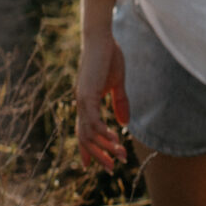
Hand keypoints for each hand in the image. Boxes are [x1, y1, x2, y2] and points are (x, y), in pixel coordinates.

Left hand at [74, 28, 129, 168]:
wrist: (102, 36)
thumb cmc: (109, 55)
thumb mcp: (117, 82)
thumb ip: (119, 102)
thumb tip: (123, 124)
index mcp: (86, 101)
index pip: (83, 130)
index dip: (86, 148)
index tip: (90, 165)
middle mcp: (82, 103)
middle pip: (85, 137)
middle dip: (97, 155)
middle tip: (110, 169)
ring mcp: (83, 100)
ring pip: (89, 133)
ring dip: (103, 147)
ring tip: (118, 157)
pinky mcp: (88, 94)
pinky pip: (94, 120)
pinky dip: (102, 132)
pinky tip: (114, 139)